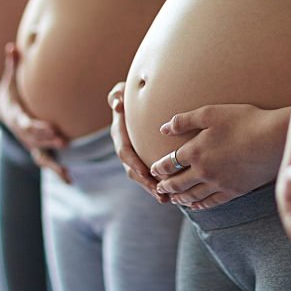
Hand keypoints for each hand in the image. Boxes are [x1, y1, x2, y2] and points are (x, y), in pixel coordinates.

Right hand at [0, 43, 70, 183]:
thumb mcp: (9, 80)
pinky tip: (70, 179)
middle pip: (34, 140)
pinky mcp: (37, 149)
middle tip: (63, 141)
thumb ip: (12, 65)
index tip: (50, 128)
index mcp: (15, 117)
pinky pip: (46, 163)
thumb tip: (12, 46)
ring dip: (53, 164)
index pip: (25, 124)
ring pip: (40, 156)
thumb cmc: (10, 94)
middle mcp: (22, 134)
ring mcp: (30, 144)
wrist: (3, 111)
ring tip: (66, 173)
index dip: (37, 128)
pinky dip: (57, 171)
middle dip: (47, 141)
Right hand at [108, 82, 167, 202]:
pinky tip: (173, 193)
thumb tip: (117, 104)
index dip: (133, 163)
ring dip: (153, 188)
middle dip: (146, 184)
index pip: (124, 152)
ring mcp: (134, 155)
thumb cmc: (128, 94)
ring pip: (142, 177)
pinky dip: (159, 184)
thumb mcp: (120, 91)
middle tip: (160, 194)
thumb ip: (116, 95)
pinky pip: (150, 174)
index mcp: (119, 134)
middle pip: (133, 171)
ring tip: (168, 199)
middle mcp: (125, 148)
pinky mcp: (144, 158)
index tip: (144, 173)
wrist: (134, 100)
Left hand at [148, 105, 289, 209]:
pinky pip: (212, 202)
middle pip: (177, 183)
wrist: (273, 138)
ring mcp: (219, 183)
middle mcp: (203, 171)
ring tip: (173, 199)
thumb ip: (184, 120)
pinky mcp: (234, 191)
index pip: (169, 163)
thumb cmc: (244, 120)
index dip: (159, 168)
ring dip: (180, 198)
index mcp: (195, 151)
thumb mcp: (211, 113)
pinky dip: (200, 205)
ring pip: (192, 196)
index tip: (153, 170)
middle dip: (165, 186)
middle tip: (158, 188)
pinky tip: (196, 206)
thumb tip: (163, 128)